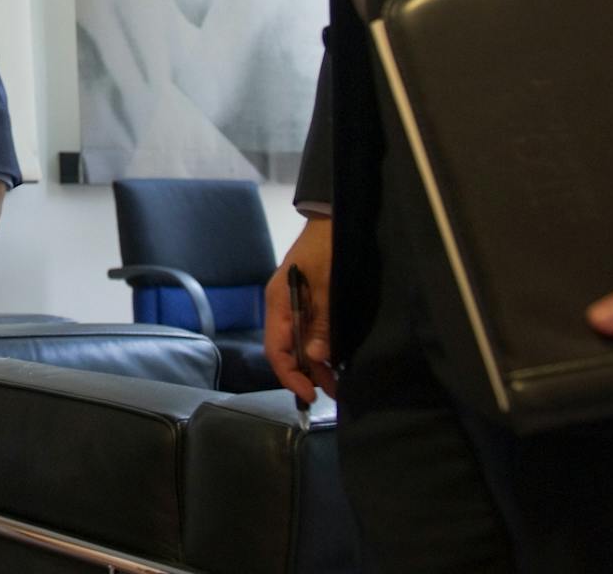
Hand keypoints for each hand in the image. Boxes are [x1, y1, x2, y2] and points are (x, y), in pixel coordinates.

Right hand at [266, 216, 336, 401]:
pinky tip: (335, 359)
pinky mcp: (307, 302)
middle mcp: (282, 308)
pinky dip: (320, 348)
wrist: (332, 219)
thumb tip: (315, 356)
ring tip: (337, 383)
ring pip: (299, 344)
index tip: (309, 393)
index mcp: (278, 303)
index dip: (290, 375)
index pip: (276, 350)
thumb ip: (321, 322)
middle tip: (332, 392)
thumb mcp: (327, 286)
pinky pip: (308, 332)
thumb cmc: (327, 248)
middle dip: (306, 374)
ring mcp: (294, 305)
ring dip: (315, 364)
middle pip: (287, 350)